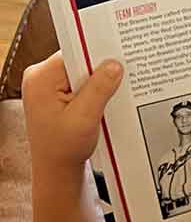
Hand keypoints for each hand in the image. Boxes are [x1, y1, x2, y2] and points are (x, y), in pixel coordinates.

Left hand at [22, 52, 123, 173]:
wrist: (55, 168)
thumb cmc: (64, 147)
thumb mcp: (85, 118)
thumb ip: (99, 88)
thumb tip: (114, 64)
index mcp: (41, 78)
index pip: (75, 53)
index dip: (97, 56)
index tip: (119, 59)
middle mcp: (39, 76)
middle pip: (78, 61)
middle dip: (99, 72)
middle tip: (119, 82)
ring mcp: (45, 84)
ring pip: (80, 72)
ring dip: (96, 83)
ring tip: (106, 99)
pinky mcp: (53, 93)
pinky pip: (77, 82)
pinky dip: (91, 90)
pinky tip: (100, 103)